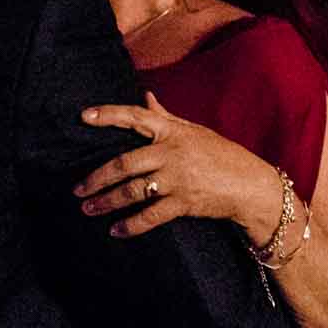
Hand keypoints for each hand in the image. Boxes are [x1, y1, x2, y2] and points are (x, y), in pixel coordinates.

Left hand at [76, 92, 283, 239]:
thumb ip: (166, 117)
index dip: (109, 115)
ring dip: (107, 202)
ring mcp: (177, 178)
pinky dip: (131, 225)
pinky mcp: (184, 202)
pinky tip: (115, 230)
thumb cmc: (222, 155)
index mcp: (173, 131)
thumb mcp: (194, 131)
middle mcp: (172, 153)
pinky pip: (151, 215)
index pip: (135, 117)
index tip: (84, 117)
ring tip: (88, 209)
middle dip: (97, 178)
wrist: (250, 186)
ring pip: (132, 191)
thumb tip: (145, 97)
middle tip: (78, 189)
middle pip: (124, 163)